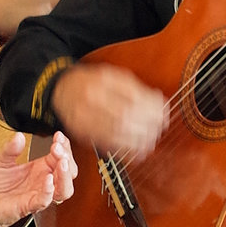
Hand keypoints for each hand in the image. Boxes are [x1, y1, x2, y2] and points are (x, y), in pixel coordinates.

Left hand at [0, 132, 76, 226]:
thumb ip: (10, 149)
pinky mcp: (30, 205)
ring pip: (64, 189)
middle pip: (68, 172)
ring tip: (61, 162)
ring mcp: (38, 194)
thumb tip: (19, 136)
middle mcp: (43, 181)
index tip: (58, 136)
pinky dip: (49, 191)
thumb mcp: (0, 160)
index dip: (64, 146)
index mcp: (39, 168)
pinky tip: (48, 180)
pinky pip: (45, 200)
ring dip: (65, 175)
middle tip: (58, 147)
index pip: (61, 156)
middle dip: (67, 158)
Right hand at [50, 63, 166, 157]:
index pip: (133, 98)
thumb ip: (135, 88)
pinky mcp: (81, 133)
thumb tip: (158, 101)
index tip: (164, 114)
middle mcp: (90, 98)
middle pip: (125, 116)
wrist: (62, 90)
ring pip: (116, 133)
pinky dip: (125, 150)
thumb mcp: (113, 76)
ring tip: (151, 140)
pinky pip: (106, 145)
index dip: (152, 109)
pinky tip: (137, 150)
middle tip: (159, 128)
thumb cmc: (92, 82)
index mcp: (102, 81)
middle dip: (147, 125)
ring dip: (138, 140)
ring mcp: (84, 117)